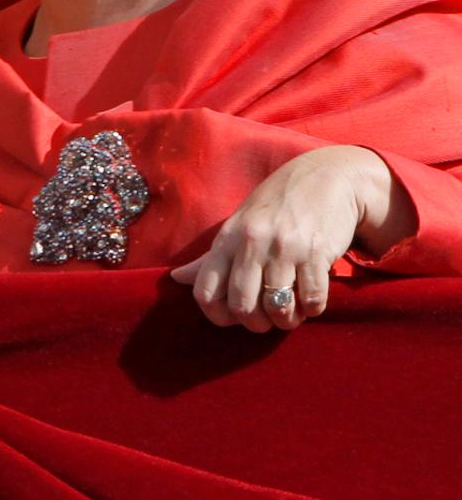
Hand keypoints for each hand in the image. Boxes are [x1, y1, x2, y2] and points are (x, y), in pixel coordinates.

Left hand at [170, 146, 408, 332]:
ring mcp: (284, 247)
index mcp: (226, 239)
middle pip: (242, 306)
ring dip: (287, 319)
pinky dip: (312, 308)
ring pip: (277, 308)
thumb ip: (210, 258)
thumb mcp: (237, 226)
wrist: (323, 176)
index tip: (234, 316)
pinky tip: (311, 297)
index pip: (205, 292)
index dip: (217, 315)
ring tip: (291, 310)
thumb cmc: (274, 207)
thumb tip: (176, 278)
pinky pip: (312, 299)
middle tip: (268, 317)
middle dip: (256, 323)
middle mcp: (251, 242)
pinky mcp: (316, 251)